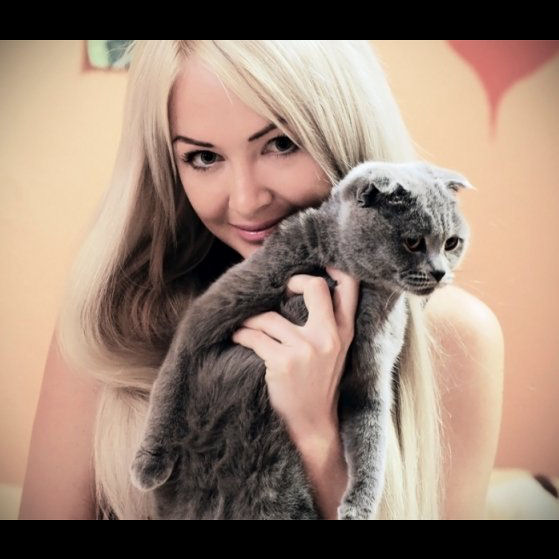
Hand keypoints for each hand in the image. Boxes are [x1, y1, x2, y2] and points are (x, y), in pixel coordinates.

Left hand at [231, 266, 359, 439]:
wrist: (314, 424)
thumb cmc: (320, 384)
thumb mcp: (336, 352)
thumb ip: (329, 322)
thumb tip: (306, 287)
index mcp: (345, 331)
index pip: (350, 287)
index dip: (335, 267)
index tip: (319, 265)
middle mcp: (330, 336)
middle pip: (314, 287)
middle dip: (292, 282)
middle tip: (279, 291)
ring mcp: (307, 349)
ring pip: (269, 315)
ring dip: (251, 319)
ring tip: (246, 325)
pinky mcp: (284, 362)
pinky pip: (254, 336)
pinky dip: (242, 334)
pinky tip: (239, 337)